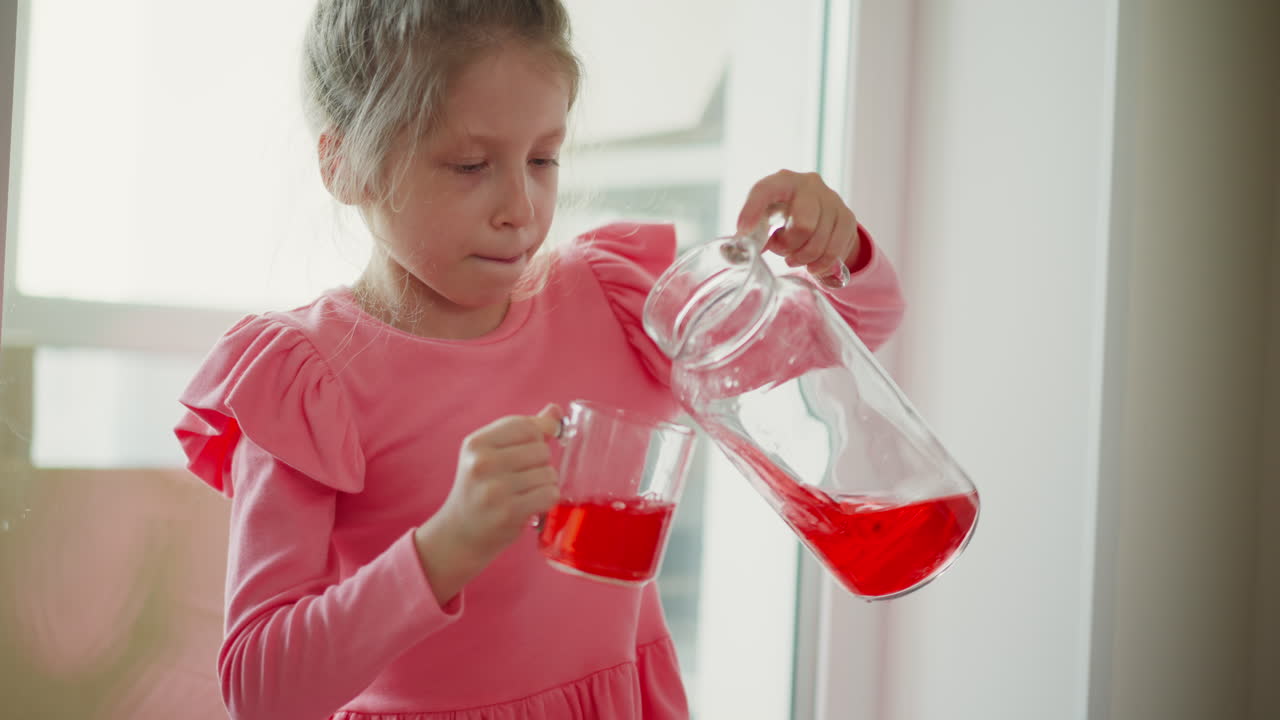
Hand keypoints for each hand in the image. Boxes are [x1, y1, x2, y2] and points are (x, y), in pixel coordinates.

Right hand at [414, 404, 562, 604]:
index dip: (540, 434)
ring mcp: (495, 488)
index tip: (536, 445)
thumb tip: (555, 410)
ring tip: (526, 492)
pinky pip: (549, 494)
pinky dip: (548, 500)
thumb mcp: (490, 454)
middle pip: (541, 449)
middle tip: (524, 477)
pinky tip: (533, 504)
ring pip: (548, 473)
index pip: (525, 426)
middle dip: (541, 463)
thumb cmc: (479, 489)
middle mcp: (482, 463)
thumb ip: (522, 431)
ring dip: (545, 484)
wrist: (459, 534)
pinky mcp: (508, 512)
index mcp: (476, 443)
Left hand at [737, 170, 859, 278]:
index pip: (766, 190)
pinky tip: (812, 265)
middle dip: (789, 247)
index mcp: (782, 181)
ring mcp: (832, 199)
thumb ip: (753, 231)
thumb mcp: (766, 216)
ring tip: (795, 258)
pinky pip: (836, 250)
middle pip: (804, 225)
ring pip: (820, 241)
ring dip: (804, 258)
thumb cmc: (783, 213)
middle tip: (781, 252)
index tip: (743, 230)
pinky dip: (822, 264)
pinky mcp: (847, 217)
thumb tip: (735, 252)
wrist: (818, 209)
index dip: (753, 210)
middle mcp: (809, 185)